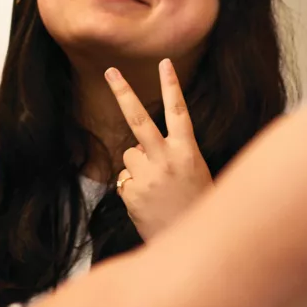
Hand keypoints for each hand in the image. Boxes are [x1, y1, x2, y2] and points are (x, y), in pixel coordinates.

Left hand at [106, 59, 213, 239]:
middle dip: (123, 92)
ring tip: (157, 188)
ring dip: (138, 166)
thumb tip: (135, 147)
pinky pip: (124, 180)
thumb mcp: (195, 172)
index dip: (171, 86)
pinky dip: (133, 189)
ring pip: (129, 155)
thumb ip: (169, 154)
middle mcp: (166, 160)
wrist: (193, 244)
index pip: (179, 112)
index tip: (164, 62)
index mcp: (187, 152)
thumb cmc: (196, 205)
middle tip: (110, 70)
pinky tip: (149, 203)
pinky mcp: (131, 193)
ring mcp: (146, 176)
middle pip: (139, 119)